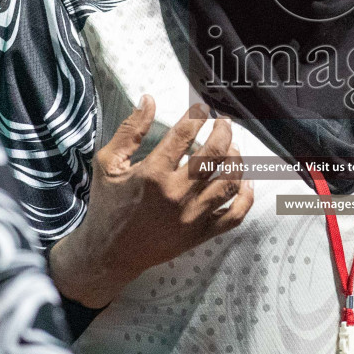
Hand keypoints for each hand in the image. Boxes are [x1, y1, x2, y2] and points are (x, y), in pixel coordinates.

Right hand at [49, 97, 253, 307]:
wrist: (109, 253)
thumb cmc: (107, 205)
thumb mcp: (108, 164)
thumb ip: (129, 131)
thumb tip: (149, 99)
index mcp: (152, 174)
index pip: (184, 135)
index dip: (197, 115)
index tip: (202, 108)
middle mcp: (176, 194)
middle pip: (213, 156)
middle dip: (223, 132)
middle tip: (223, 122)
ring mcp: (191, 216)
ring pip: (228, 182)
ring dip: (236, 160)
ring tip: (233, 148)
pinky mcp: (200, 234)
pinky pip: (234, 216)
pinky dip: (246, 198)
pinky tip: (246, 182)